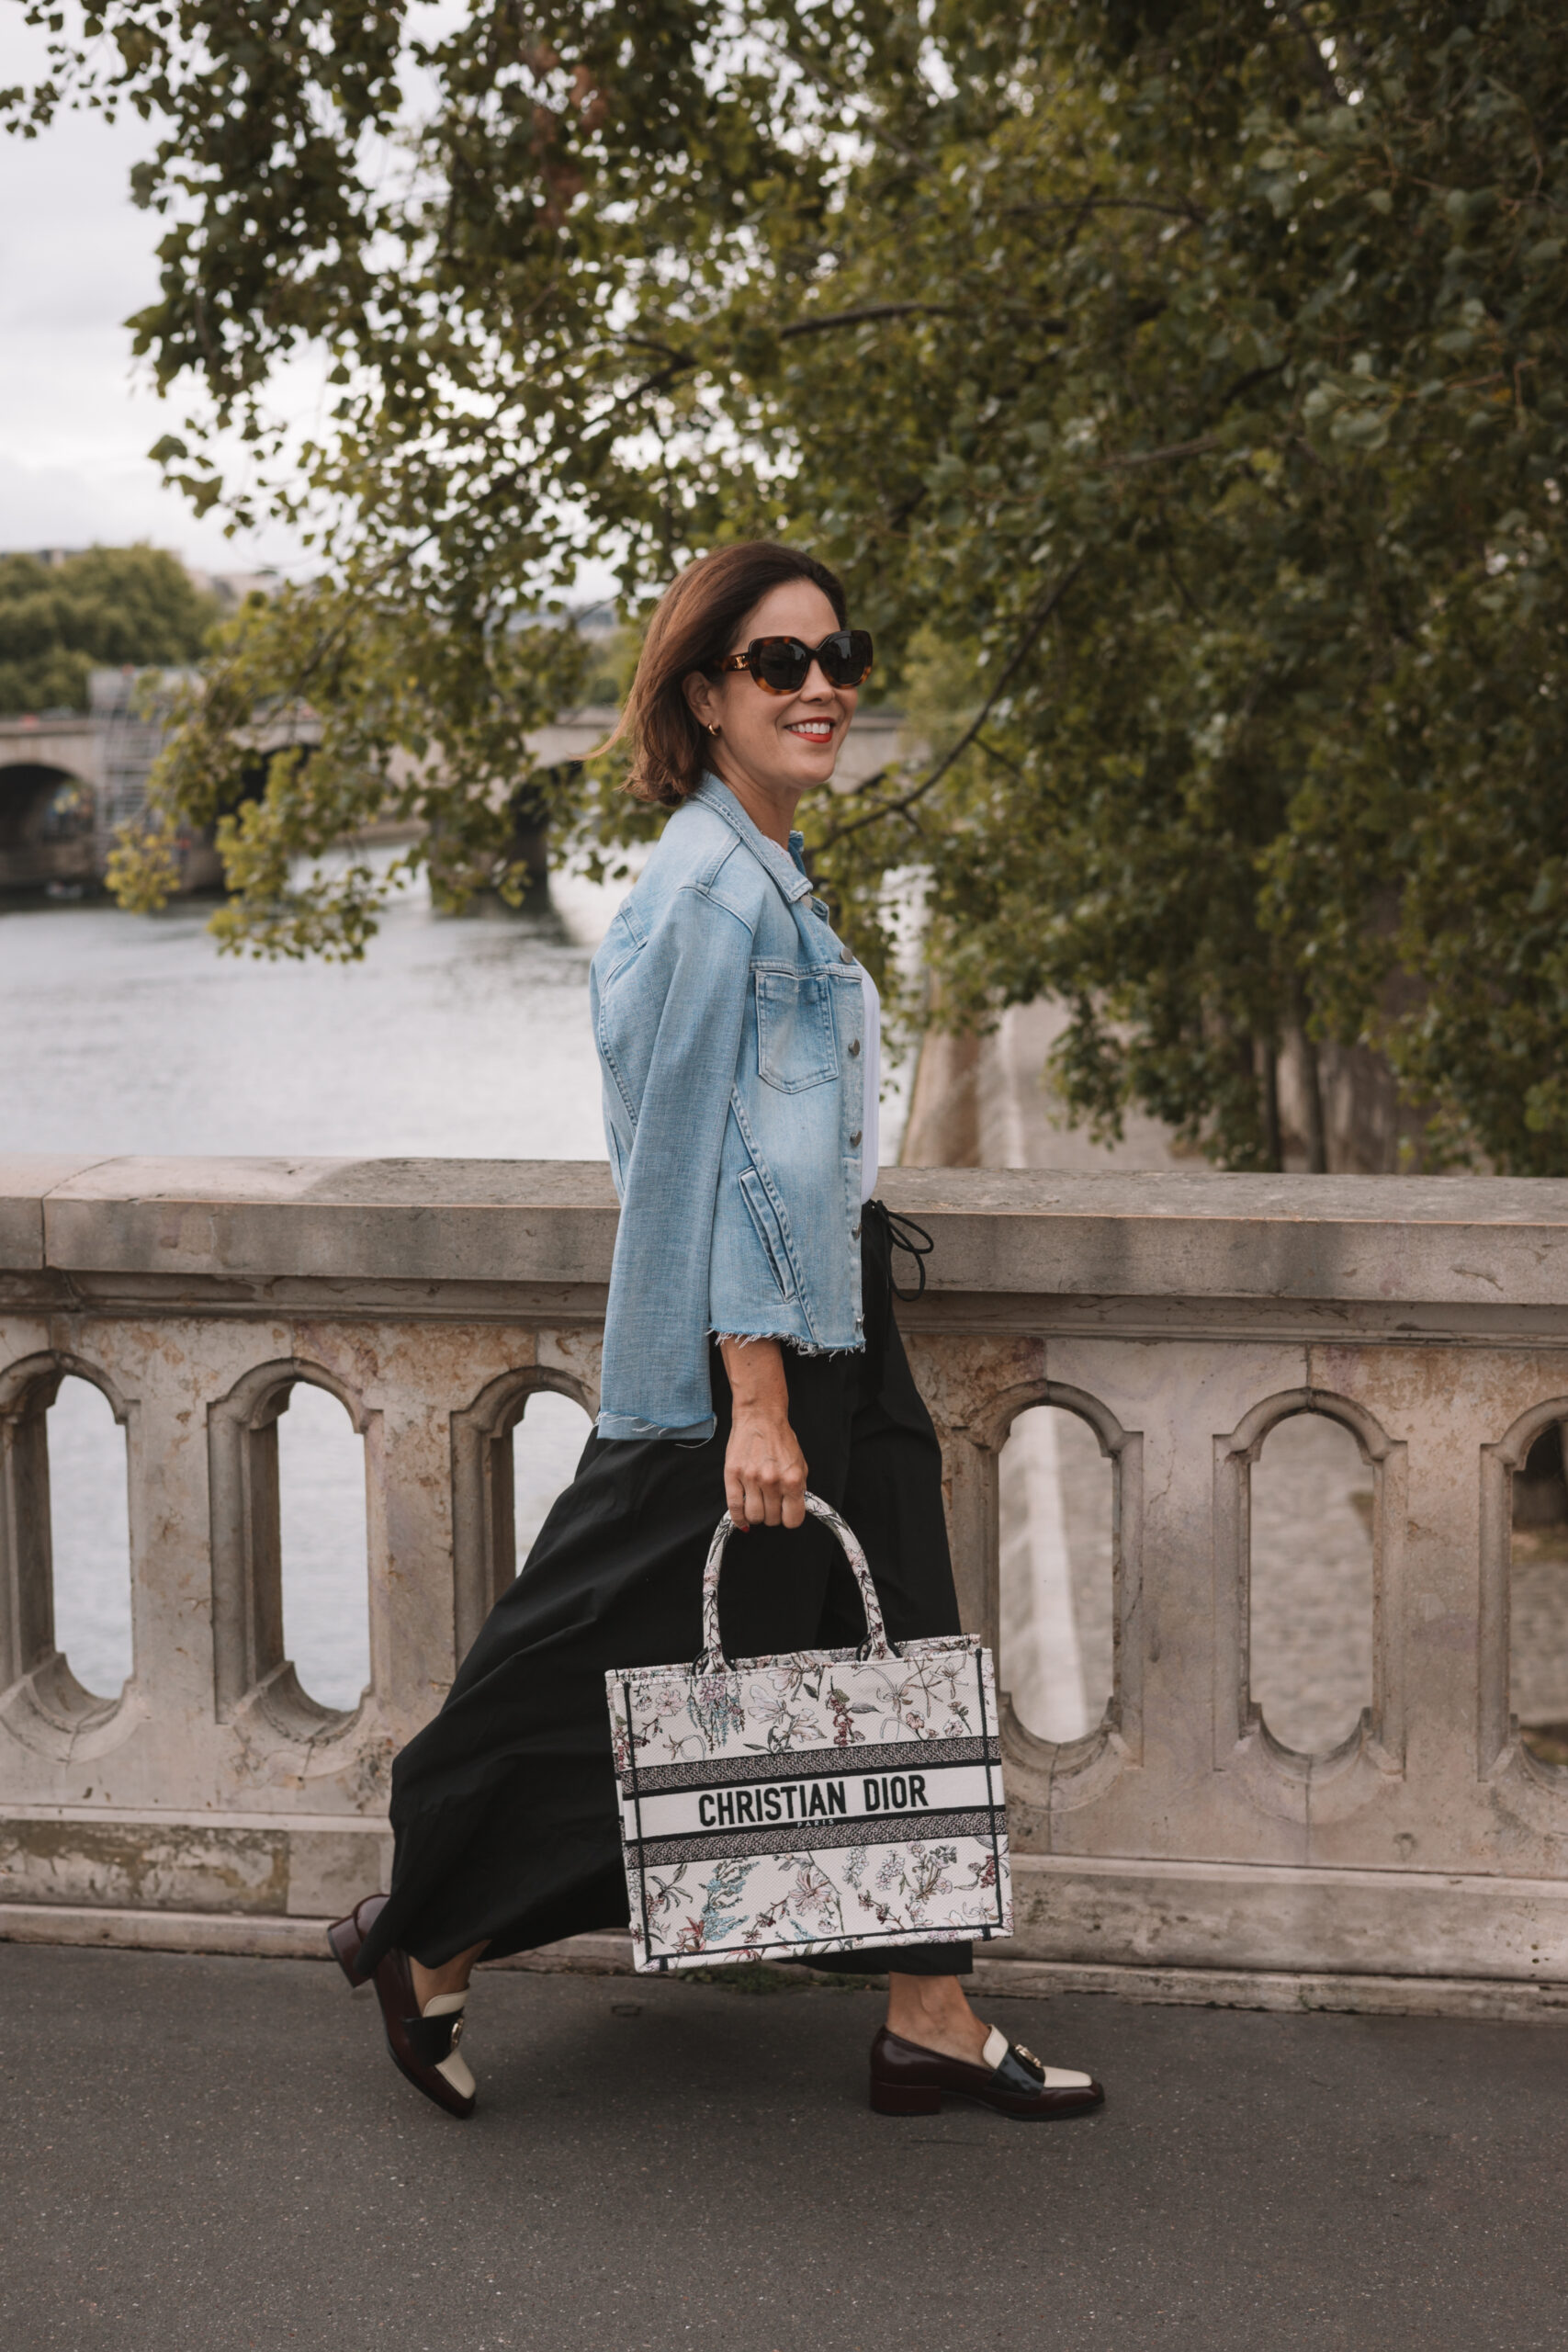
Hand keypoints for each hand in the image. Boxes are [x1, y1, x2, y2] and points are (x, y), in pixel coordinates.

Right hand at [719, 1337, 807, 1530]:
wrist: (760, 1417)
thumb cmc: (780, 1439)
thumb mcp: (800, 1464)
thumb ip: (799, 1488)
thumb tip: (793, 1510)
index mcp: (793, 1479)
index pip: (793, 1519)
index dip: (790, 1518)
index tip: (786, 1513)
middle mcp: (772, 1481)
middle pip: (772, 1520)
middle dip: (773, 1515)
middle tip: (771, 1503)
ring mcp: (751, 1479)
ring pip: (754, 1517)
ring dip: (757, 1515)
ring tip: (758, 1503)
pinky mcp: (732, 1475)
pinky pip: (734, 1508)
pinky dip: (738, 1519)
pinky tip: (742, 1519)